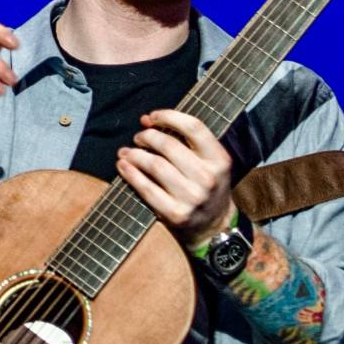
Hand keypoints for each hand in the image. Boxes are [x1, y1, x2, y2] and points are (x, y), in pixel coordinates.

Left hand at [115, 108, 234, 250]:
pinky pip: (146, 188)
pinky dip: (131, 174)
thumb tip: (147, 119)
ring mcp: (192, 197)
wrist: (214, 226)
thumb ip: (185, 140)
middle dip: (147, 136)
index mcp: (219, 160)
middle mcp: (208, 177)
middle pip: (169, 145)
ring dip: (135, 154)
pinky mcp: (176, 213)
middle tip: (138, 137)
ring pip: (155, 165)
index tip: (152, 116)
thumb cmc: (206, 187)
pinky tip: (123, 167)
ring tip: (126, 152)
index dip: (169, 116)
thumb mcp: (209, 162)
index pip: (194, 127)